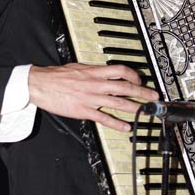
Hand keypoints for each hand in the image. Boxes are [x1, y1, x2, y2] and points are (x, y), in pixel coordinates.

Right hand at [28, 63, 158, 132]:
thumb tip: (104, 72)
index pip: (121, 70)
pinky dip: (116, 123)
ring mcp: (91, 98)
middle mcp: (96, 84)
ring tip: (146, 112)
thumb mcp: (78, 67)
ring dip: (135, 107)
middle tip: (154, 96)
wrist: (40, 84)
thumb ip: (94, 71)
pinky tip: (126, 127)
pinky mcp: (84, 111)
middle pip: (125, 87)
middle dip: (142, 92)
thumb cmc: (57, 76)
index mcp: (95, 72)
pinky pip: (104, 118)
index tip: (140, 80)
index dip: (134, 75)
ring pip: (118, 103)